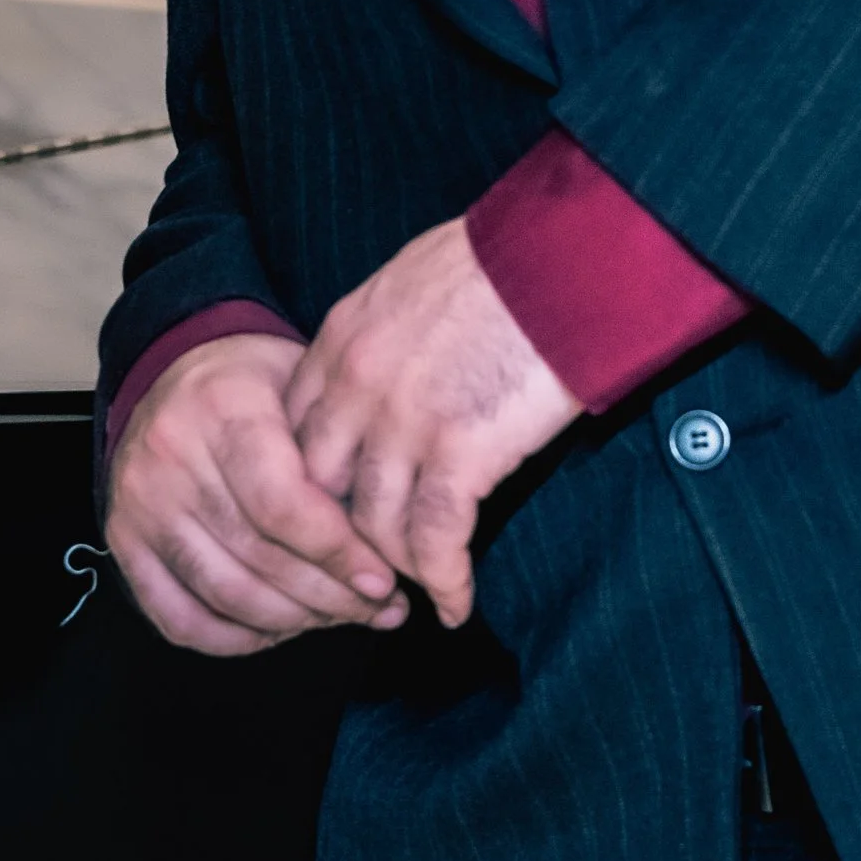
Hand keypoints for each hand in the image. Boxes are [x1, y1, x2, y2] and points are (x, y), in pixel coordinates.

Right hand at [105, 333, 413, 658]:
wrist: (175, 371)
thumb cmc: (254, 385)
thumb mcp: (304, 388)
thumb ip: (338, 459)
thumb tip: (387, 547)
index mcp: (223, 407)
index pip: (282, 506)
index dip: (339, 555)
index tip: (382, 580)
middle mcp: (170, 455)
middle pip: (259, 557)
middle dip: (330, 597)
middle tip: (378, 608)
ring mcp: (139, 502)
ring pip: (225, 595)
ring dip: (293, 621)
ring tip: (338, 617)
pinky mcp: (122, 540)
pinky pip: (179, 618)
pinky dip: (235, 638)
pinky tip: (278, 627)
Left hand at [286, 220, 579, 628]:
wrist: (565, 256)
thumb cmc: (509, 261)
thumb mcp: (413, 284)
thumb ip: (385, 336)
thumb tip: (395, 374)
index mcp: (342, 339)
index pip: (296, 435)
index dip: (313, 487)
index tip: (337, 517)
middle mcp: (356, 384)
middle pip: (319, 491)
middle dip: (339, 540)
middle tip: (366, 574)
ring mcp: (401, 421)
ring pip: (372, 527)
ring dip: (396, 571)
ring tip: (417, 596)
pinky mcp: (458, 452)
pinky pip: (434, 540)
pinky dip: (444, 581)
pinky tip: (455, 604)